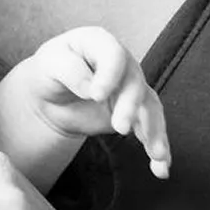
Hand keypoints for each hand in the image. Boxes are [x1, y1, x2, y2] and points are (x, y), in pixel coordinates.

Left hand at [26, 27, 170, 176]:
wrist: (51, 94)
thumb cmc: (50, 71)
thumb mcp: (49, 64)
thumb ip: (68, 70)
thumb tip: (90, 88)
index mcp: (99, 42)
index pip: (113, 54)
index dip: (109, 74)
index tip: (96, 95)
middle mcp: (121, 62)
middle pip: (134, 83)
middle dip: (130, 106)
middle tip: (119, 128)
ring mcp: (130, 87)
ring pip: (149, 106)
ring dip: (154, 130)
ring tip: (155, 154)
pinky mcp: (135, 111)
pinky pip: (151, 127)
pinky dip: (158, 146)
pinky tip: (161, 167)